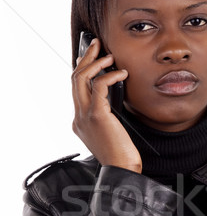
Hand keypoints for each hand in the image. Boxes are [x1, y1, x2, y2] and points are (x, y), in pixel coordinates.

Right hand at [72, 38, 141, 172]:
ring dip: (95, 63)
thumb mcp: (112, 132)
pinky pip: (99, 87)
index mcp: (80, 122)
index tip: (92, 58)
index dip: (83, 70)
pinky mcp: (97, 116)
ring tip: (109, 55)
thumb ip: (108, 116)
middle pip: (75, 79)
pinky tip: (122, 74)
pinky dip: (110, 76)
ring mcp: (85, 116)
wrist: (122, 170)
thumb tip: (116, 98)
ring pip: (80, 79)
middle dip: (86, 58)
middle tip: (96, 45)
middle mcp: (78, 117)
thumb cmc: (122, 155)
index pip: (77, 90)